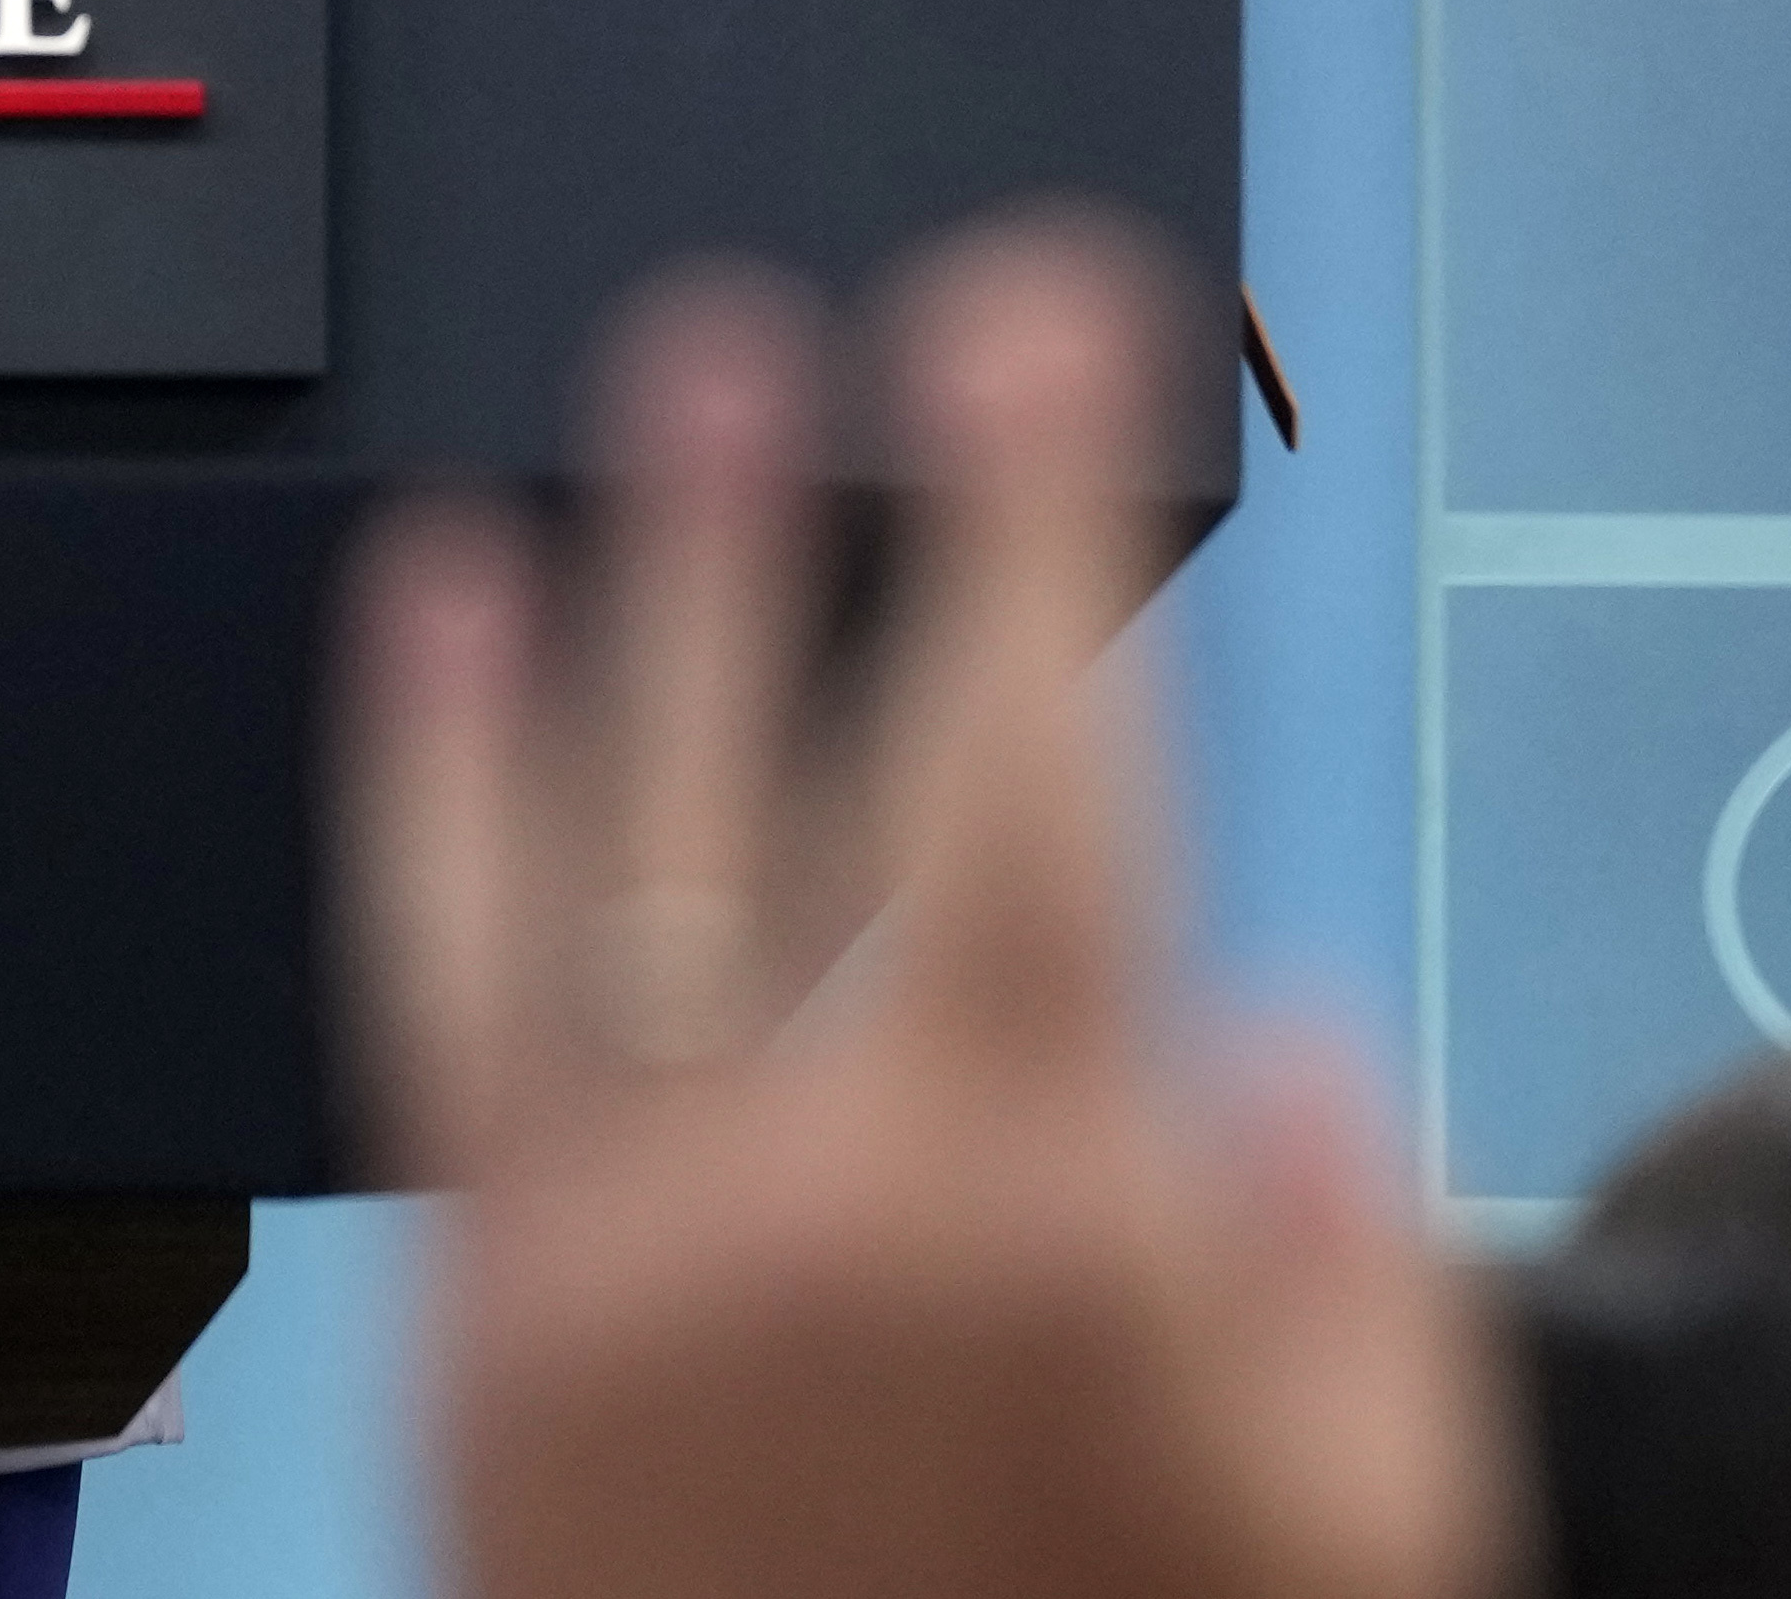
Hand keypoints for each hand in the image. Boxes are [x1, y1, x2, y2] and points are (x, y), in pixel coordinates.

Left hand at [344, 227, 1499, 1598]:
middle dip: (870, 514)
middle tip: (893, 315)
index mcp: (1059, 1226)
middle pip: (829, 772)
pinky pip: (434, 997)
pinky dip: (427, 790)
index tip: (1049, 337)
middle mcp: (816, 1203)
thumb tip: (1273, 1047)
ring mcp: (614, 1262)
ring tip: (671, 379)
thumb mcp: (1363, 1553)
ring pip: (608, 840)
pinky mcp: (473, 1336)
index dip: (1043, 529)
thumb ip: (1339, 1282)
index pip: (1043, 782)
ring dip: (636, 590)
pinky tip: (441, 627)